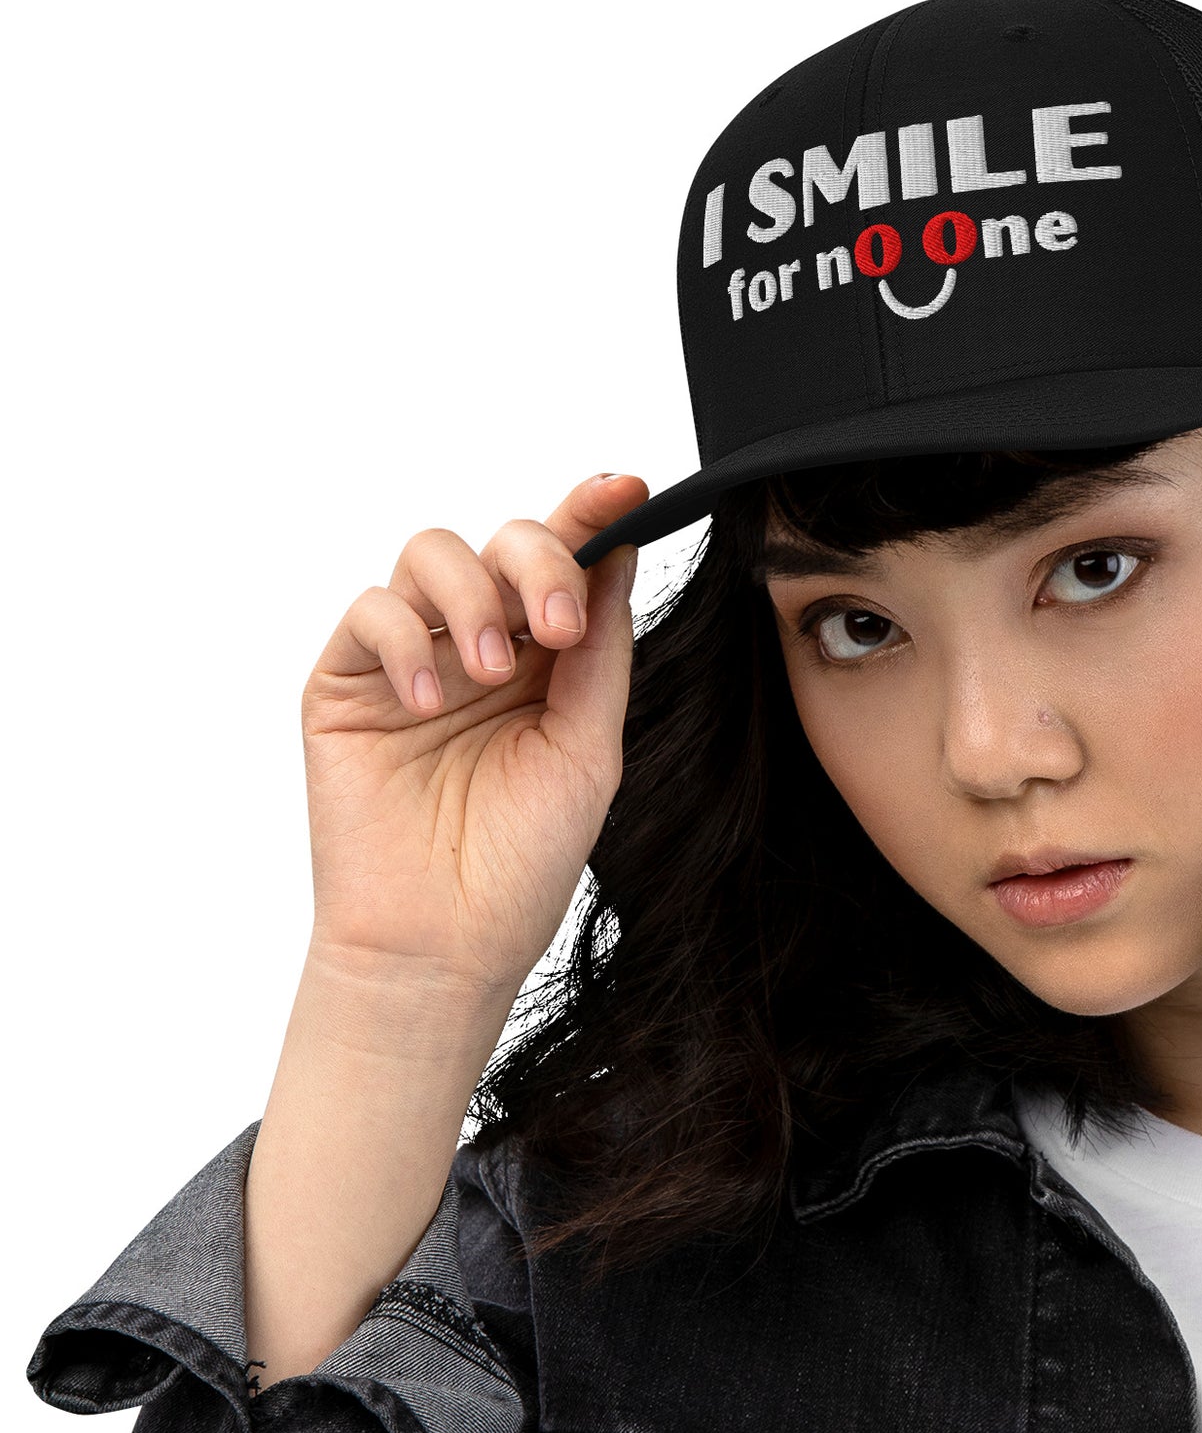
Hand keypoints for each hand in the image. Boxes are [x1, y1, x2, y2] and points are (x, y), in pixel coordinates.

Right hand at [301, 473, 645, 998]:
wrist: (447, 942)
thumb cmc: (522, 861)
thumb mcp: (587, 749)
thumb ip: (599, 652)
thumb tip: (620, 554)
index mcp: (545, 659)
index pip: (565, 564)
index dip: (590, 513)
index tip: (625, 490)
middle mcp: (479, 645)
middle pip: (500, 542)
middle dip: (537, 562)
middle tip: (557, 628)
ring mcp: (410, 659)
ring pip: (431, 554)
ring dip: (471, 599)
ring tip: (492, 675)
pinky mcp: (346, 683)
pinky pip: (370, 613)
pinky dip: (405, 643)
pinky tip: (431, 704)